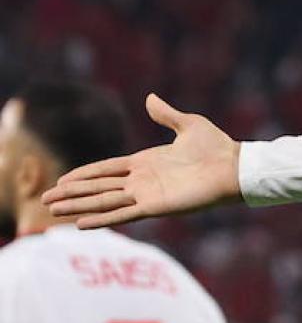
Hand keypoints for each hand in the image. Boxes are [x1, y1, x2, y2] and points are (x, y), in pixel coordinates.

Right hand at [41, 94, 242, 227]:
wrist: (235, 167)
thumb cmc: (217, 147)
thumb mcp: (188, 125)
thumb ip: (166, 114)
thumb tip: (150, 98)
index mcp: (146, 162)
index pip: (106, 170)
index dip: (83, 175)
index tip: (61, 180)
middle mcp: (142, 181)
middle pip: (98, 188)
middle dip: (72, 194)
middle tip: (46, 200)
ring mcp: (146, 195)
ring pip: (103, 201)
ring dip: (78, 207)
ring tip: (52, 212)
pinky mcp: (155, 207)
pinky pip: (122, 214)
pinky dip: (101, 218)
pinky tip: (81, 224)